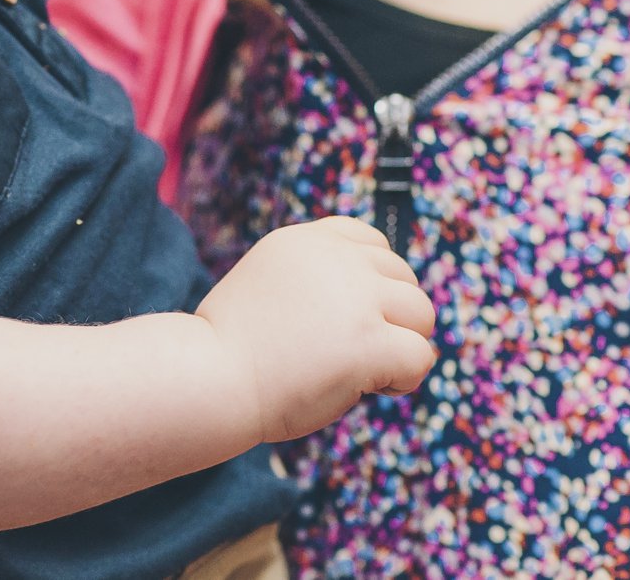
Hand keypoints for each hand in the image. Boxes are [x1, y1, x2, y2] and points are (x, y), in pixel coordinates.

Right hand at [195, 216, 435, 443]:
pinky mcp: (370, 341)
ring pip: (421, 314)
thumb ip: (313, 281)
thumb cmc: (228, 347)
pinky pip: (420, 356)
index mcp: (305, 240)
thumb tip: (373, 307)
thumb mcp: (266, 284)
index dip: (373, 283)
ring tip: (366, 370)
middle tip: (349, 351)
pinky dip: (403, 379)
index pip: (371, 242)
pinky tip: (370, 388)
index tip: (349, 316)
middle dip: (389, 317)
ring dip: (402, 344)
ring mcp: (356, 297)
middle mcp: (336, 258)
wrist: (208, 377)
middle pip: (404, 278)